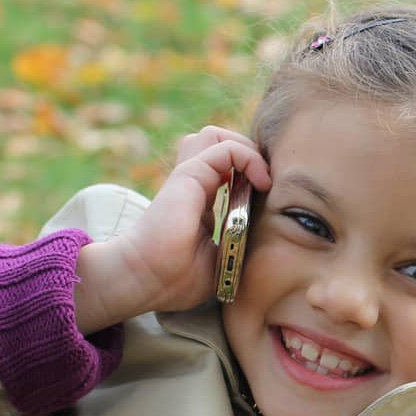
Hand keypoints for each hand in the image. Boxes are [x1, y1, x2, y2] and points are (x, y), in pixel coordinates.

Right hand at [73, 126, 271, 331]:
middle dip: (250, 155)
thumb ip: (236, 241)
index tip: (270, 196)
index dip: (251, 171)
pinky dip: (248, 157)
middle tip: (265, 184)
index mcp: (199, 201)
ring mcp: (189, 177)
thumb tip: (263, 238)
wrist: (146, 280)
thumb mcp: (218, 259)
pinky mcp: (188, 176)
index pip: (225, 167)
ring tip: (261, 179)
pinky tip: (261, 183)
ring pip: (215, 135)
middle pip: (219, 143)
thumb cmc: (174, 279)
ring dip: (246, 149)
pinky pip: (225, 148)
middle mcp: (193, 184)